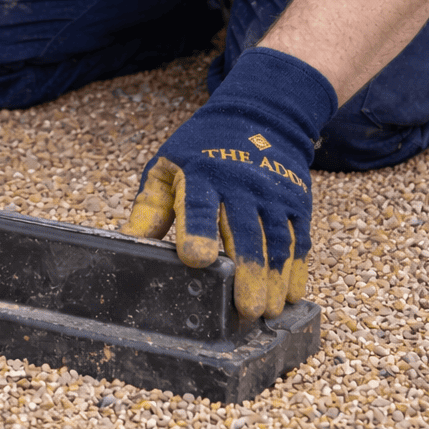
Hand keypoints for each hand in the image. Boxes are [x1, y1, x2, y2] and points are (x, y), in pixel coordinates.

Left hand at [122, 47, 336, 319]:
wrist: (259, 115)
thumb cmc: (201, 150)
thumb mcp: (167, 166)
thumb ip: (149, 206)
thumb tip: (129, 246)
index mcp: (202, 175)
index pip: (199, 204)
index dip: (198, 231)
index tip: (195, 259)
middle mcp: (241, 184)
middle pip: (246, 231)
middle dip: (247, 271)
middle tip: (245, 310)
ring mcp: (272, 193)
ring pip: (277, 240)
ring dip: (274, 278)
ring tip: (267, 313)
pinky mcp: (297, 202)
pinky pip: (299, 239)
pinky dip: (297, 269)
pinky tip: (289, 297)